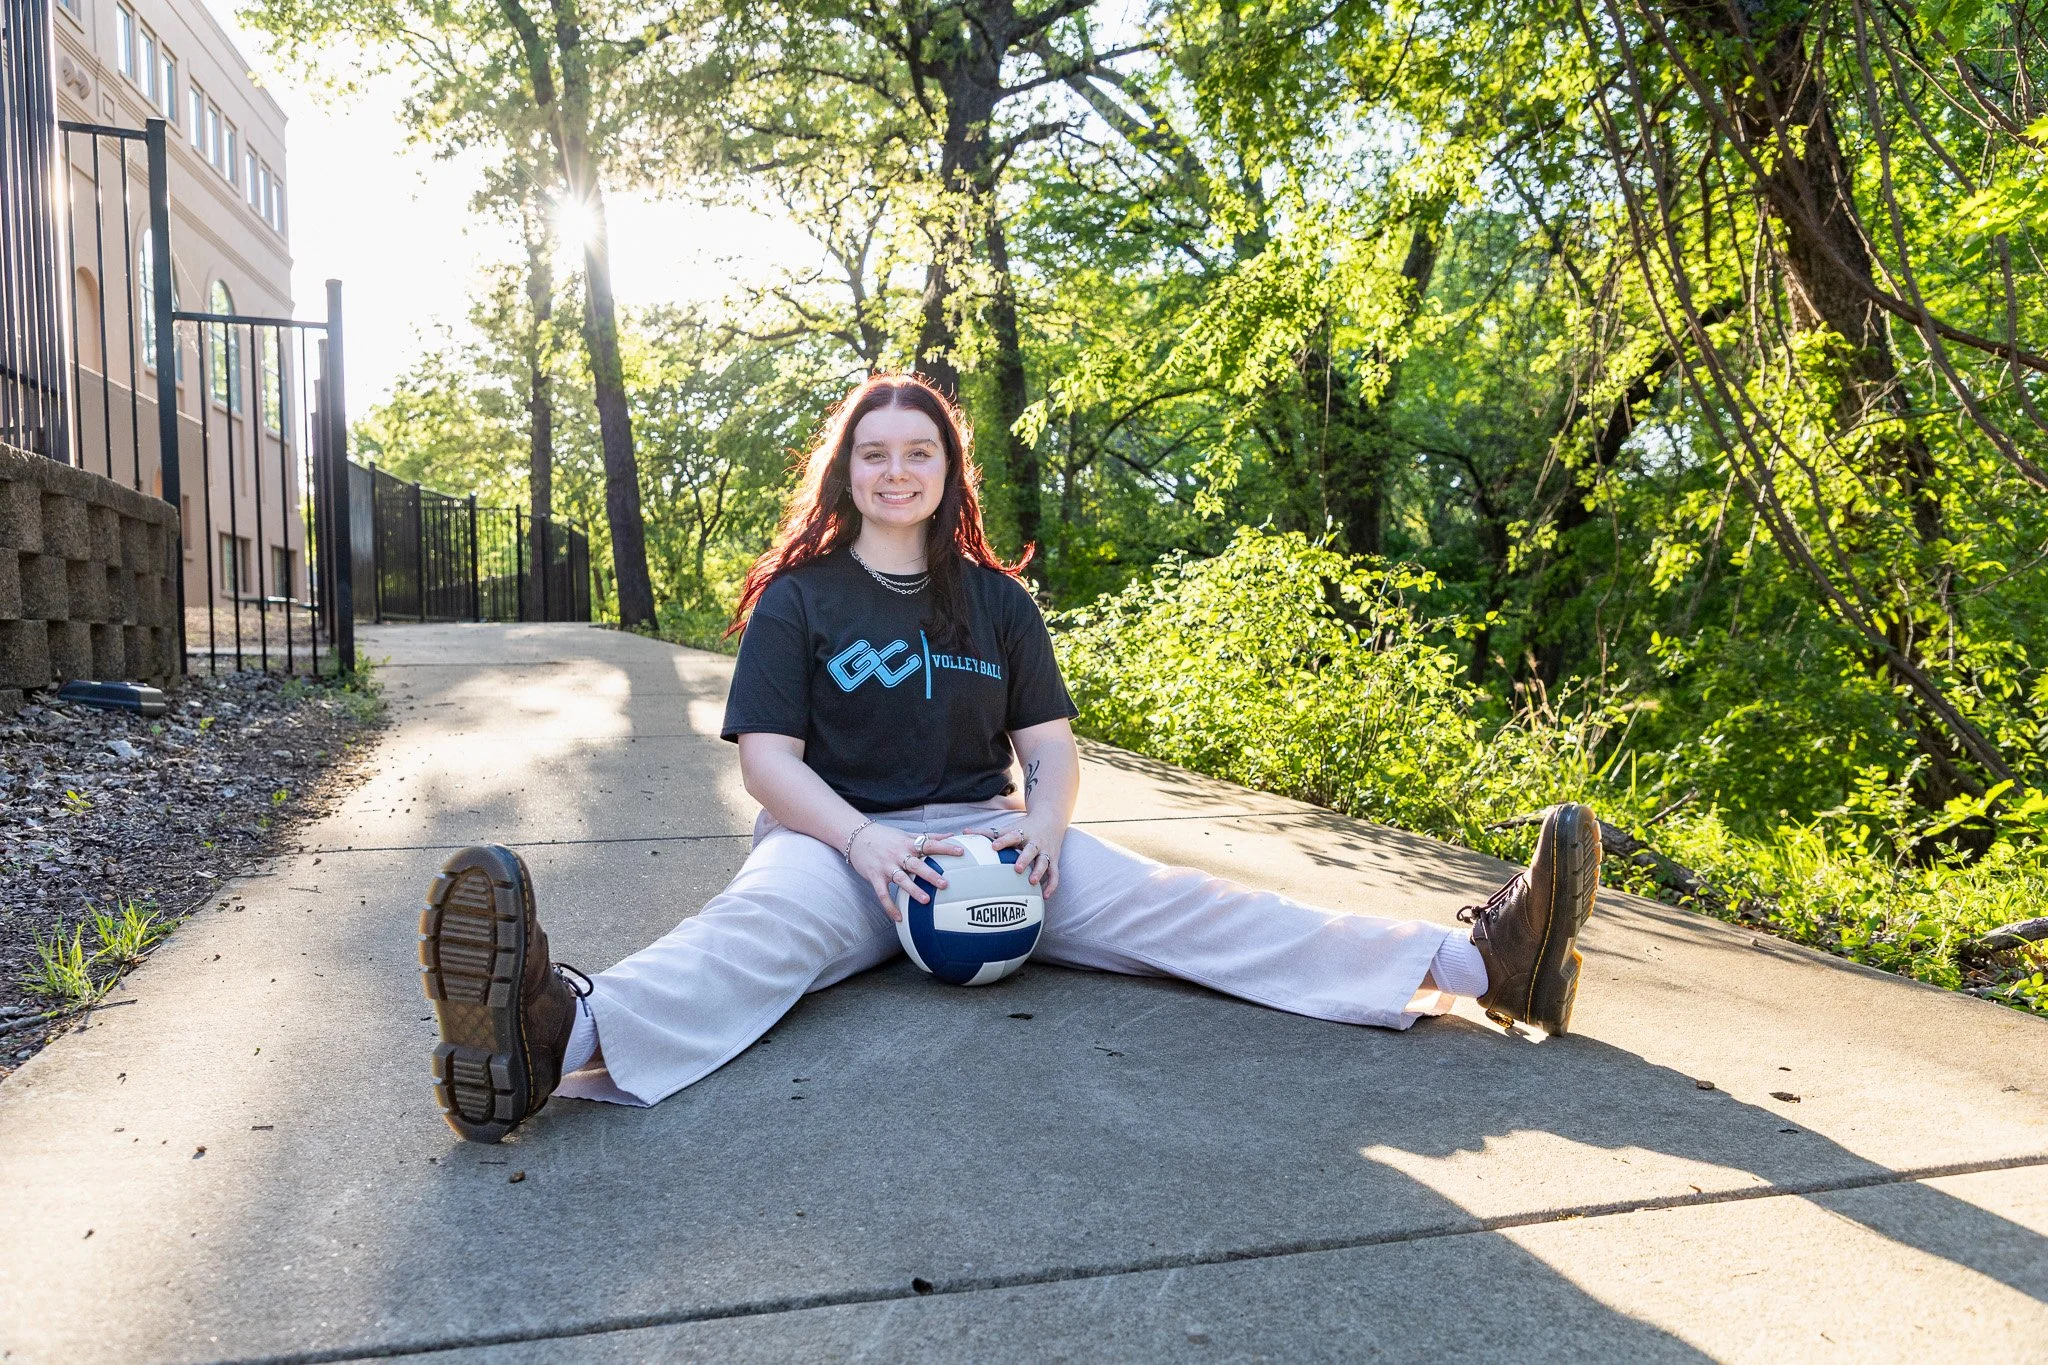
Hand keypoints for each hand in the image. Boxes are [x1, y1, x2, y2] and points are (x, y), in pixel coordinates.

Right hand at [850, 825, 964, 920]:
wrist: (855, 836)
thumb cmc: (885, 837)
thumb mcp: (906, 834)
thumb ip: (928, 837)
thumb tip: (951, 836)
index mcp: (908, 844)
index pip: (930, 844)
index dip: (945, 848)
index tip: (961, 853)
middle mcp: (898, 854)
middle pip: (917, 865)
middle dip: (931, 874)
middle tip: (945, 884)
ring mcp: (886, 866)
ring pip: (901, 880)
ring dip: (913, 890)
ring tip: (926, 900)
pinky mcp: (874, 877)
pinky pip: (882, 894)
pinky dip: (890, 906)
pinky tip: (898, 918)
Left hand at [972, 816, 1066, 897]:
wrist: (1050, 819)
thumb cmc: (1023, 828)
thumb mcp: (1008, 828)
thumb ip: (987, 832)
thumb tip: (965, 832)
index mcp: (1022, 833)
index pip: (1012, 836)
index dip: (1003, 841)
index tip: (993, 847)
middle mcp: (1035, 842)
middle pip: (1031, 849)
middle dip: (1025, 858)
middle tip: (1017, 868)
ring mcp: (1046, 851)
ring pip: (1045, 862)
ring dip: (1039, 871)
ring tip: (1032, 882)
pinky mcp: (1054, 860)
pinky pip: (1055, 874)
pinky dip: (1052, 885)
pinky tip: (1045, 896)